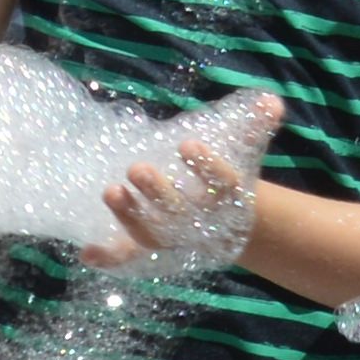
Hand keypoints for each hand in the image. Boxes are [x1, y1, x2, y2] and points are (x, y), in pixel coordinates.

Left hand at [88, 91, 275, 270]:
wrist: (226, 226)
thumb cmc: (228, 182)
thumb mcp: (244, 154)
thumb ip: (255, 128)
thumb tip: (272, 102)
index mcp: (227, 199)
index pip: (222, 185)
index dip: (205, 166)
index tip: (187, 145)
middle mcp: (201, 223)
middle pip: (180, 213)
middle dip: (158, 193)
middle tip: (136, 169)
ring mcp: (174, 239)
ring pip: (152, 233)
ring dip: (131, 215)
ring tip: (110, 192)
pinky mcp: (151, 250)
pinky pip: (131, 257)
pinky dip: (110, 258)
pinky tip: (88, 252)